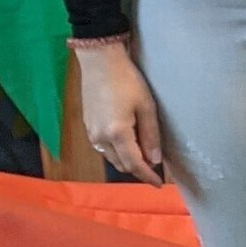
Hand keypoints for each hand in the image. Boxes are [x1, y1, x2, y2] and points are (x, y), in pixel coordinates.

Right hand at [75, 43, 166, 183]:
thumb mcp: (146, 107)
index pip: (134, 164)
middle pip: (121, 164)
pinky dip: (117, 151)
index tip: (158, 184)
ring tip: (144, 154)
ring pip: (111, 157)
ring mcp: (91, 133)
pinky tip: (128, 143)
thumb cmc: (127, 81)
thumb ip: (151, 135)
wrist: (99, 62)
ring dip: (127, 160)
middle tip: (155, 167)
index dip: (147, 176)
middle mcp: (100, 138)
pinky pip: (103, 148)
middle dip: (138, 169)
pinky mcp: (87, 126)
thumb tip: (155, 160)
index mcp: (117, 134)